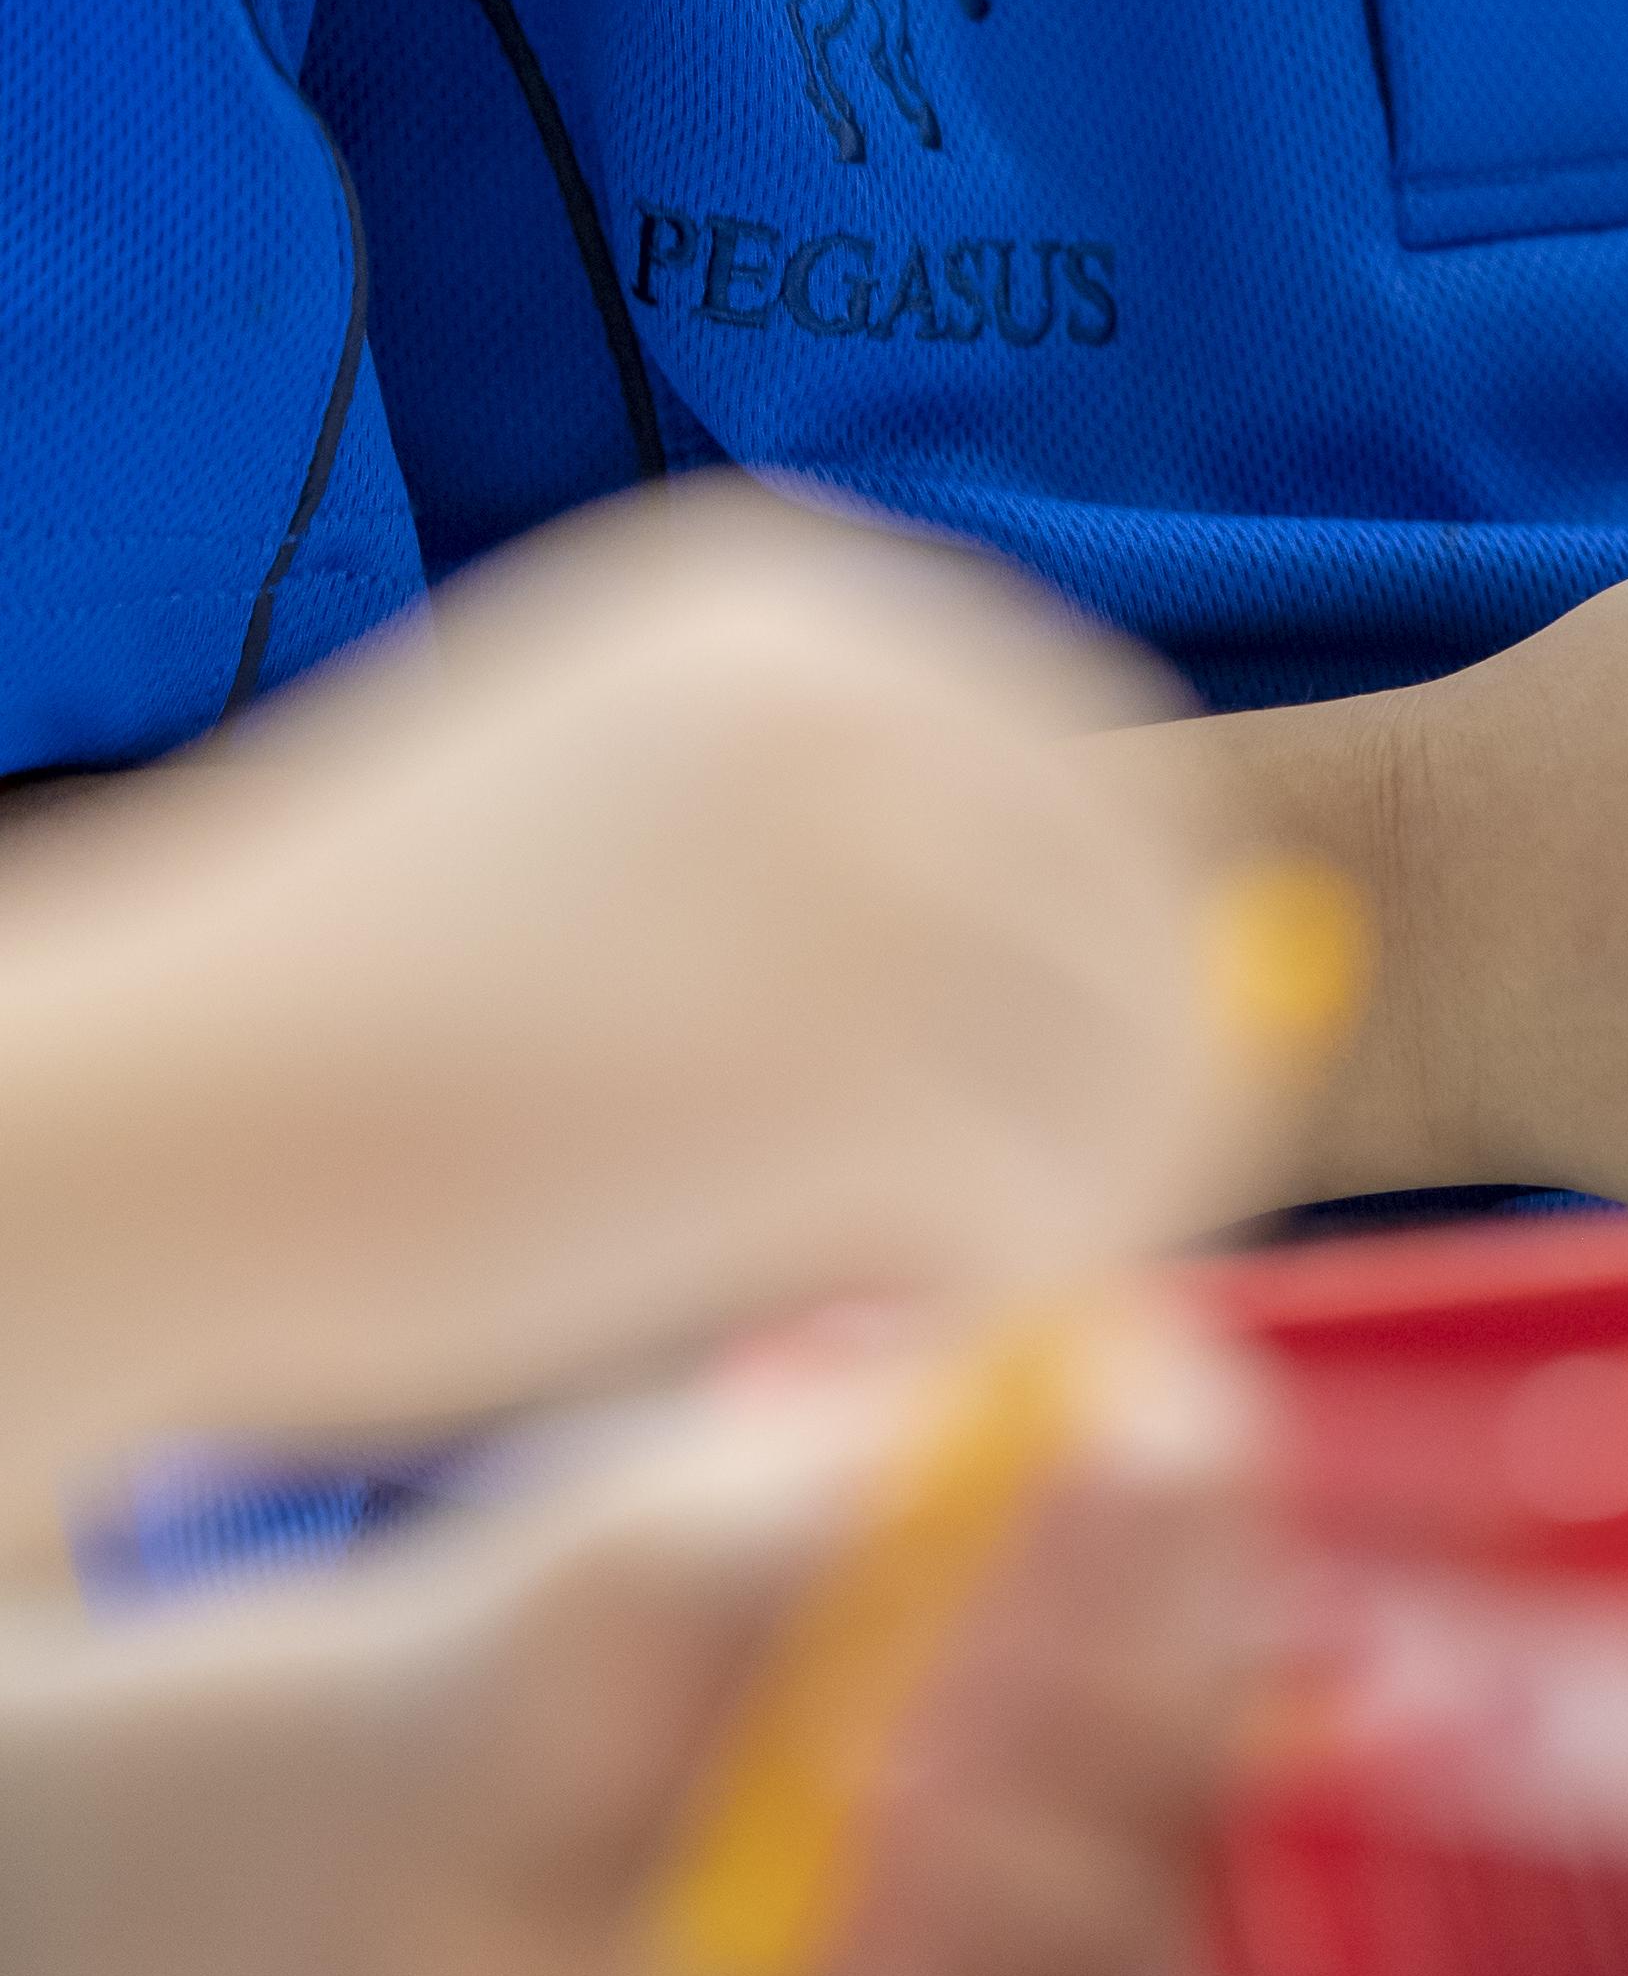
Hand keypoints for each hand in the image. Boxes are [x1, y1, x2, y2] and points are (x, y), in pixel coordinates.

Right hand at [0, 484, 1258, 1498]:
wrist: (126, 1135)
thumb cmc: (338, 1034)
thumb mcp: (616, 839)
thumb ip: (836, 867)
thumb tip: (1155, 978)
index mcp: (794, 602)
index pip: (1097, 781)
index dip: (1131, 963)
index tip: (1113, 1107)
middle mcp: (853, 694)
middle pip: (1147, 920)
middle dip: (1141, 1100)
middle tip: (1079, 1261)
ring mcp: (856, 876)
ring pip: (1126, 1073)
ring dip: (1086, 1215)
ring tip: (960, 1324)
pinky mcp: (838, 1077)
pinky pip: (1052, 1214)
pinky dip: (1025, 1314)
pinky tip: (923, 1373)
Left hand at [0, 1298, 1262, 1975]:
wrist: (439, 1889)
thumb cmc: (558, 1657)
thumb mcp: (652, 1547)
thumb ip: (812, 1517)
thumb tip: (944, 1494)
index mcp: (1037, 1490)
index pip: (1204, 1461)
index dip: (1178, 1490)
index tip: (1075, 1504)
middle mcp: (1089, 1668)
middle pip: (1224, 1684)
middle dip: (1093, 1706)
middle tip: (910, 1726)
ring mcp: (1057, 1857)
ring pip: (1158, 1882)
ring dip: (1017, 1871)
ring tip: (848, 1842)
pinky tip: (828, 1970)